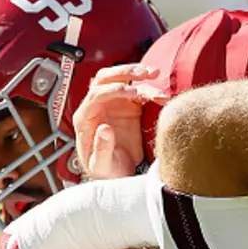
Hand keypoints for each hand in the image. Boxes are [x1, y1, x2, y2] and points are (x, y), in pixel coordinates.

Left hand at [74, 64, 168, 179]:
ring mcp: (114, 105)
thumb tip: (104, 128)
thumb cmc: (105, 171)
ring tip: (155, 74)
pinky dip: (151, 90)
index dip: (114, 90)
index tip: (133, 92)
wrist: (116, 176)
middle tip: (144, 73)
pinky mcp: (129, 108)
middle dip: (125, 72)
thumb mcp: (101, 166)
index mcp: (85, 117)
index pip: (96, 94)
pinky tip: (162, 96)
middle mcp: (98, 106)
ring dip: (138, 74)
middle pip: (105, 78)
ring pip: (122, 80)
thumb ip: (101, 148)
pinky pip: (139, 93)